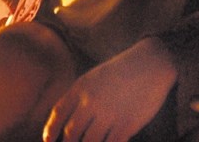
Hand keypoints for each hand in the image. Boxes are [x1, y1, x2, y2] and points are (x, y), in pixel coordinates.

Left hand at [43, 38, 176, 141]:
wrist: (151, 64)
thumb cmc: (122, 71)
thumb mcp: (95, 77)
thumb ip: (80, 95)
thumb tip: (69, 119)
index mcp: (81, 87)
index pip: (59, 112)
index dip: (50, 129)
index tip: (48, 140)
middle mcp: (91, 101)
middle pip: (71, 132)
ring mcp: (108, 114)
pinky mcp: (126, 124)